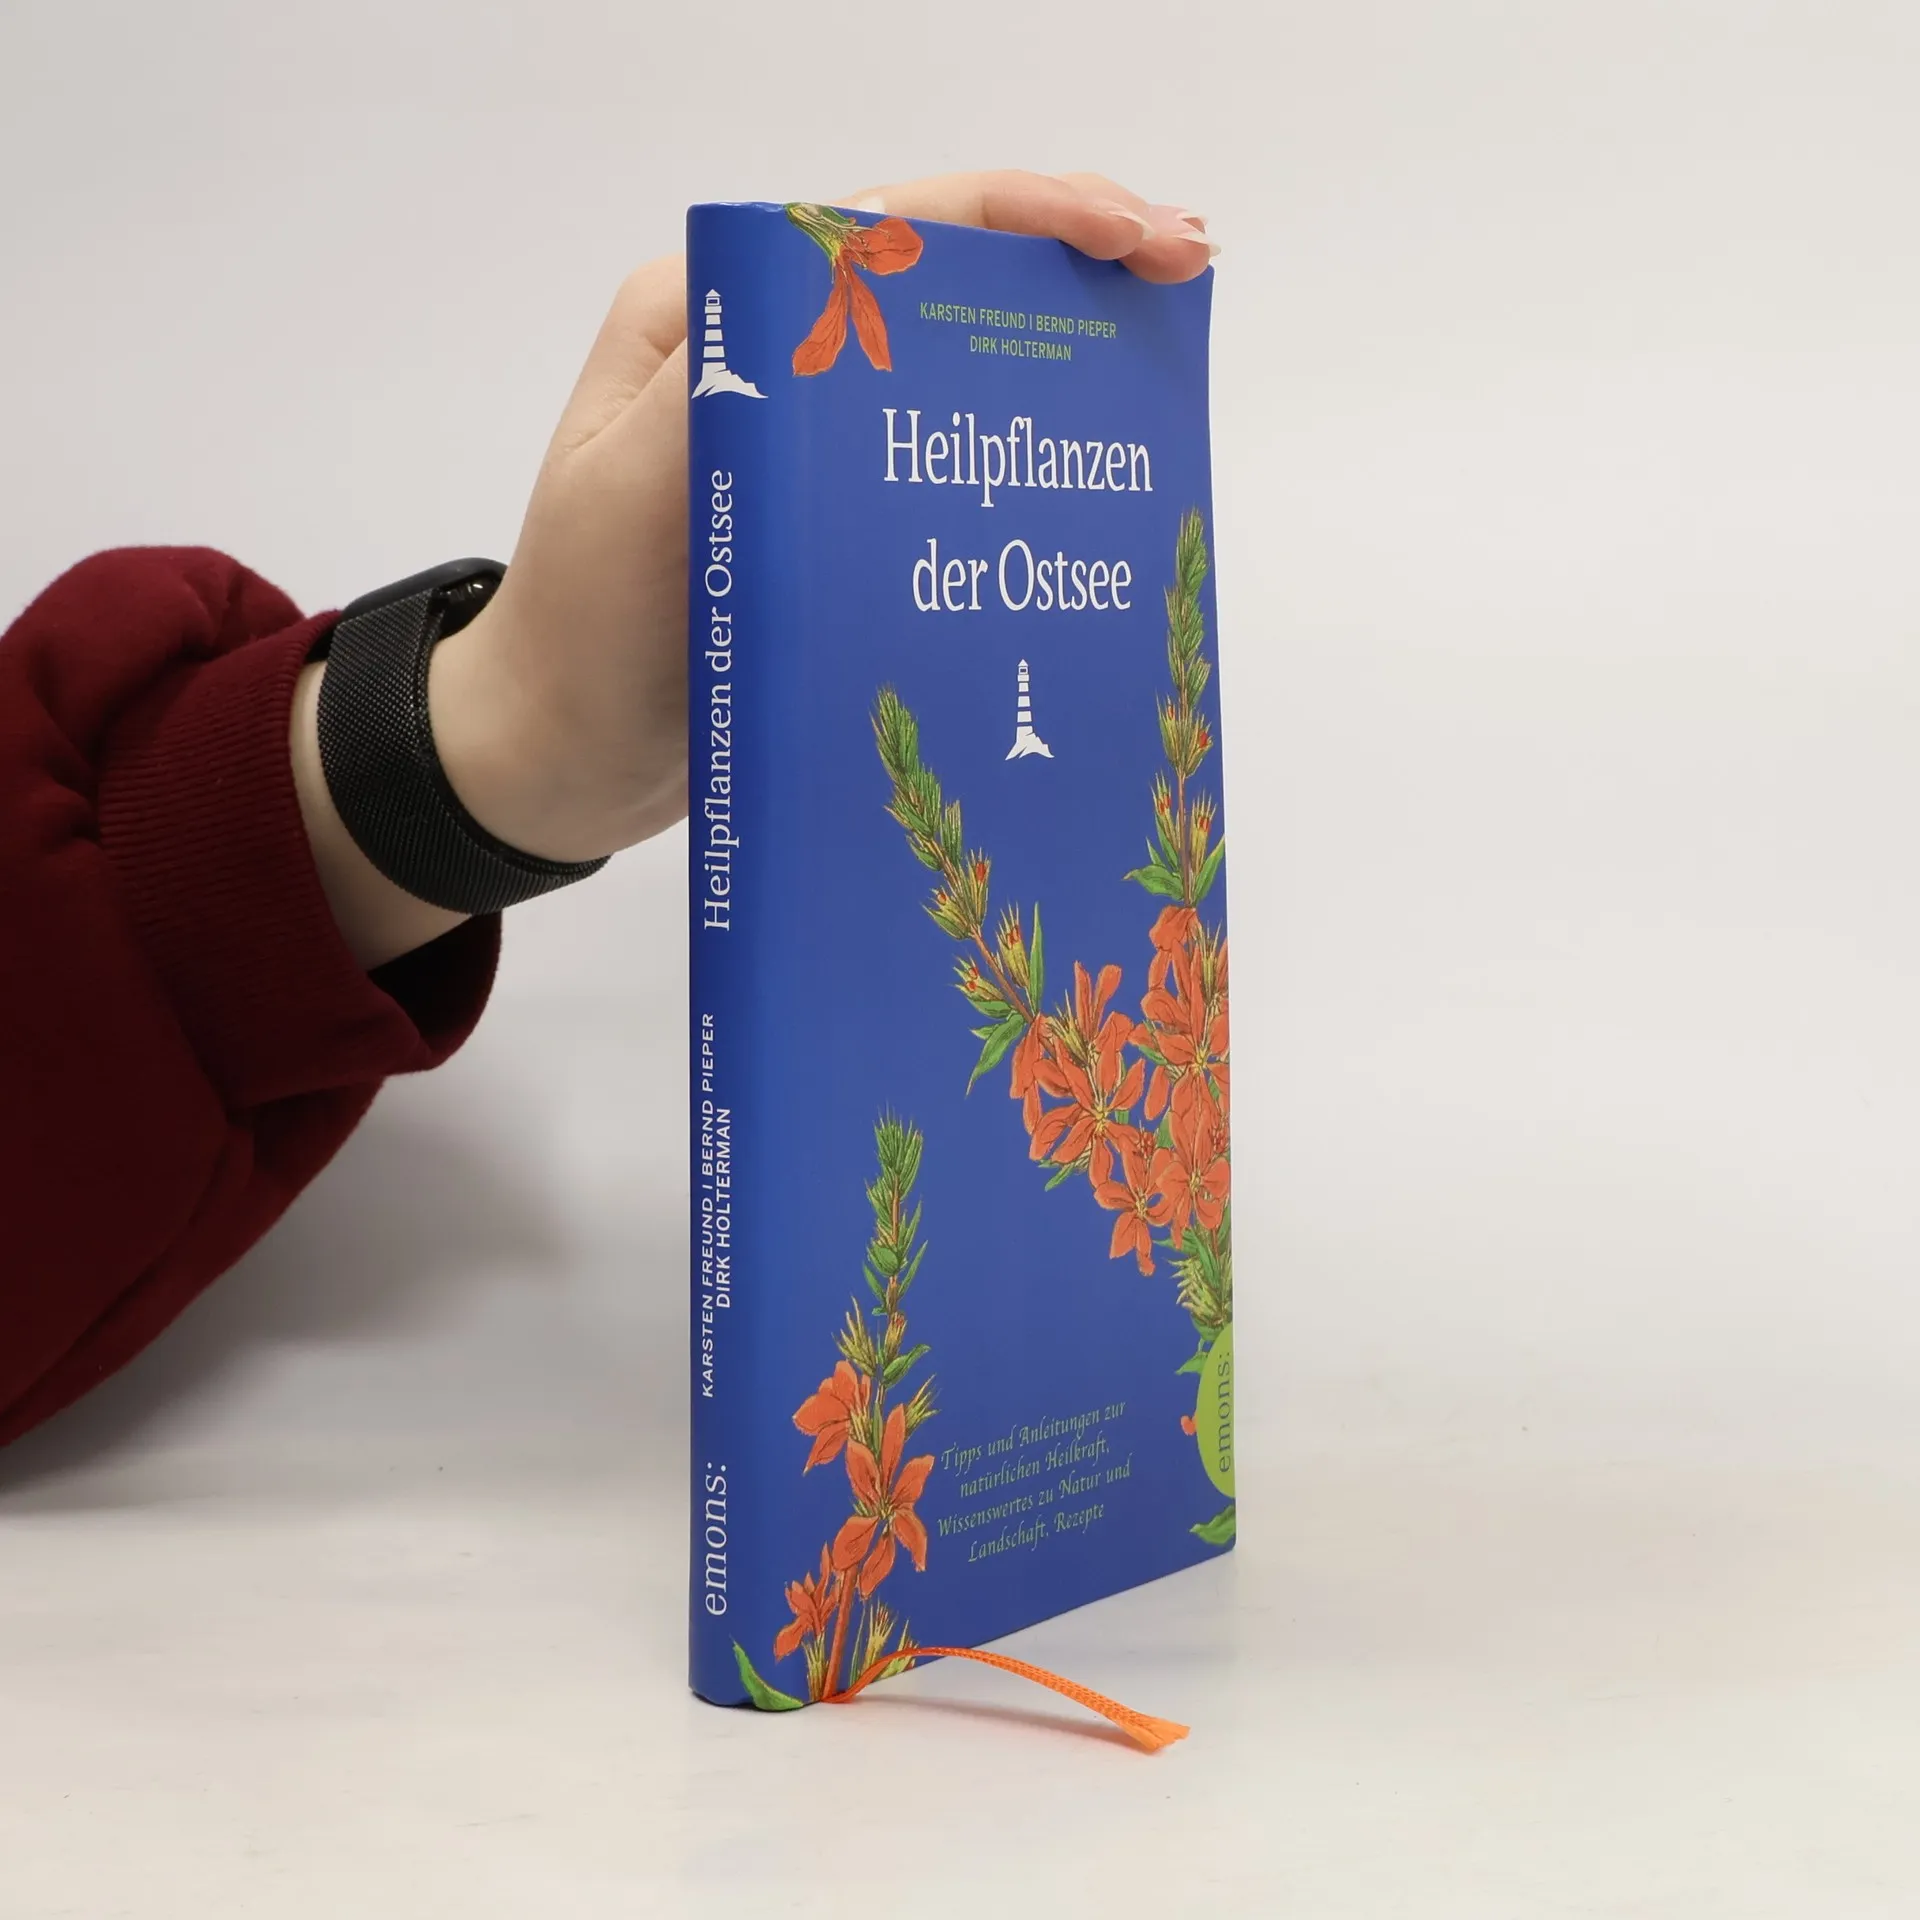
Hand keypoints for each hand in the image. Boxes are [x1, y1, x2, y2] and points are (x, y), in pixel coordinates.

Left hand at [291, 171, 1215, 966]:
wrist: (558, 758)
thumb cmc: (580, 631)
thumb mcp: (632, 498)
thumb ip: (726, 388)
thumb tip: (856, 287)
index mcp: (717, 319)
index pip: (891, 228)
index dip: (1027, 216)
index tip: (1137, 237)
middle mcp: (769, 360)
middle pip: (941, 281)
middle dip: (1066, 262)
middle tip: (1184, 274)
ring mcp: (807, 443)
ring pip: (954, 366)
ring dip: (1058, 348)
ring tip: (1164, 349)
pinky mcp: (832, 522)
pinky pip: (941, 465)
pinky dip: (1019, 453)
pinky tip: (1091, 471)